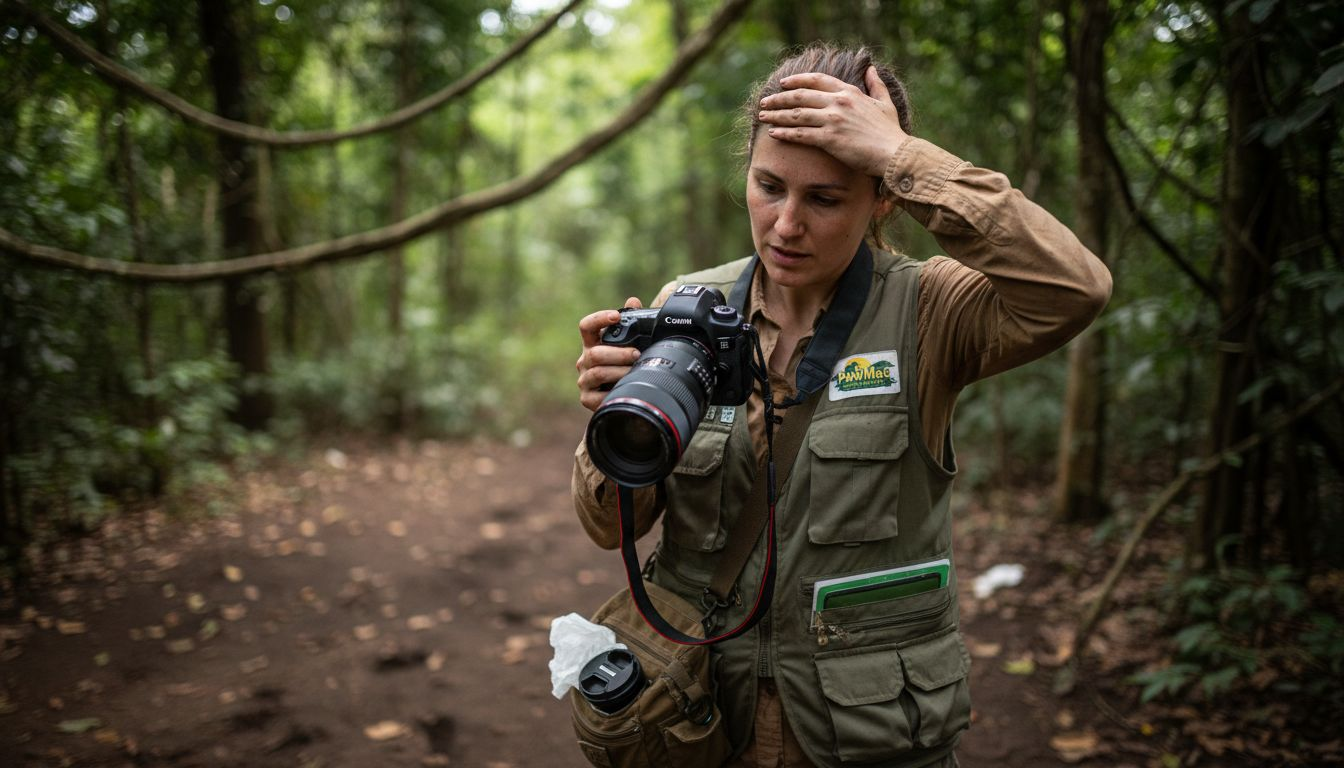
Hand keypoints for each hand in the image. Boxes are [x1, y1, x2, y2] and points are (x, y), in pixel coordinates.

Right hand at [576, 296, 643, 411]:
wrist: (622, 396)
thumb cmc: (625, 366)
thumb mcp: (630, 345)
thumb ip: (632, 324)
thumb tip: (633, 301)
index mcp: (593, 343)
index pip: (587, 326)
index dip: (599, 319)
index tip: (616, 316)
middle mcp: (585, 360)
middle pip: (594, 353)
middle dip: (618, 353)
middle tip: (636, 354)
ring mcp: (584, 380)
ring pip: (597, 373)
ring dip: (619, 371)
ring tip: (635, 371)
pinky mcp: (587, 399)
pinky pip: (597, 396)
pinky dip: (613, 392)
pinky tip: (624, 390)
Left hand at [757, 66, 908, 177]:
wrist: (895, 153)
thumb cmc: (891, 132)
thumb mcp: (885, 103)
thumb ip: (876, 85)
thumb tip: (871, 68)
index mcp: (849, 92)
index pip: (816, 80)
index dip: (797, 81)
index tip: (783, 84)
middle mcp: (838, 102)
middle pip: (800, 96)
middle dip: (779, 99)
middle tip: (765, 102)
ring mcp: (833, 119)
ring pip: (797, 114)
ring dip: (777, 115)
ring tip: (762, 116)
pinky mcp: (829, 138)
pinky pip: (800, 134)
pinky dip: (785, 133)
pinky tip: (773, 133)